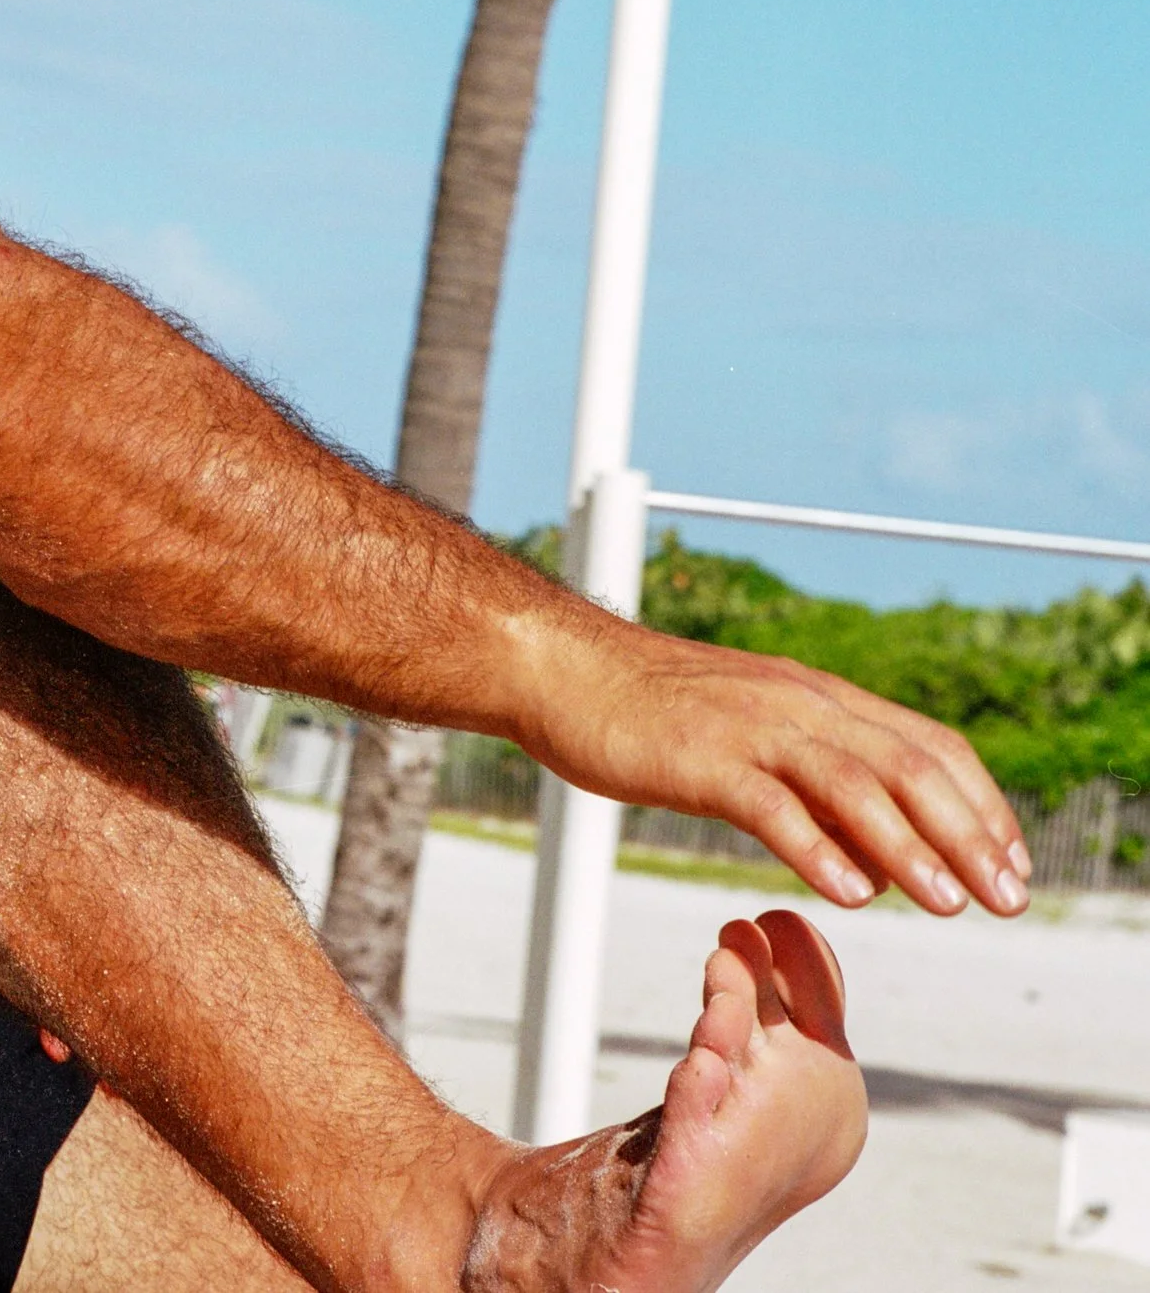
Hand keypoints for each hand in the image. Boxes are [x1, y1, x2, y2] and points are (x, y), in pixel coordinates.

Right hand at [524, 614, 1029, 918]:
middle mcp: (794, 703)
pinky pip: (769, 804)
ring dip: (909, 846)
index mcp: (813, 696)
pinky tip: (849, 893)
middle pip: (907, 764)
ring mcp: (746, 727)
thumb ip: (816, 790)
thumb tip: (883, 866)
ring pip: (852, 782)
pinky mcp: (697, 757)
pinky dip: (816, 848)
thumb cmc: (648, 710)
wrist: (558, 667)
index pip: (928, 744)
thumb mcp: (749, 737)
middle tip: (1006, 897)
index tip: (1013, 865)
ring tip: (947, 904)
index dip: (982, 805)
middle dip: (967, 834)